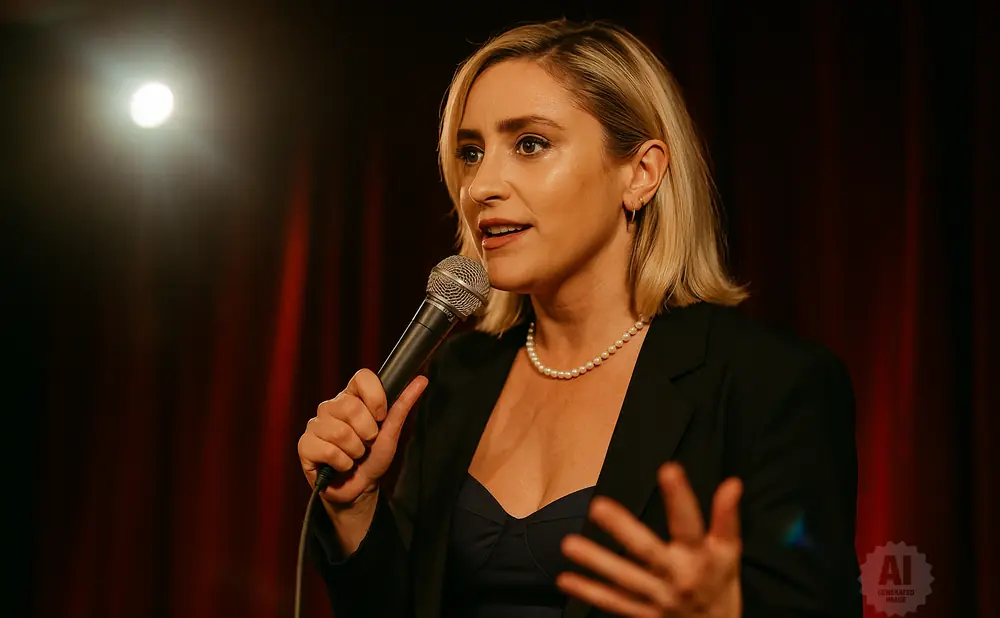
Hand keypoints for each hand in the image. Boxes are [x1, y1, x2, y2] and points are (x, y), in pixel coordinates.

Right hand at [297, 369, 427, 508]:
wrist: (360, 488)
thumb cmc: (374, 457)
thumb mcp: (391, 432)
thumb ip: (403, 405)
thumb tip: (422, 380)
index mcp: (352, 397)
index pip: (362, 377)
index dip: (376, 397)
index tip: (381, 417)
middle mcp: (331, 407)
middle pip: (350, 407)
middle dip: (367, 433)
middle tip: (366, 443)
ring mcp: (315, 425)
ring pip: (340, 433)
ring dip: (355, 452)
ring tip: (354, 456)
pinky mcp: (305, 445)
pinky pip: (327, 450)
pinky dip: (342, 463)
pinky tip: (341, 465)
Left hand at [558, 463, 742, 617]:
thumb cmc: (720, 587)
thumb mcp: (729, 555)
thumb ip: (726, 519)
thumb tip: (733, 483)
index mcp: (701, 558)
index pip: (690, 524)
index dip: (681, 498)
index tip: (668, 469)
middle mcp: (678, 578)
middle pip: (648, 551)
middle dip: (624, 529)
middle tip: (598, 506)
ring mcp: (658, 599)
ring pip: (624, 579)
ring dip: (596, 562)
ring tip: (568, 544)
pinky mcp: (643, 616)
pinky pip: (614, 603)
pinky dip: (589, 591)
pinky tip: (565, 578)